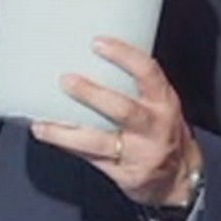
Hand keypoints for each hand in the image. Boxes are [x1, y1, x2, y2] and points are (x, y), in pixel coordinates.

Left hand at [29, 36, 201, 207]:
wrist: (178, 177)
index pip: (148, 73)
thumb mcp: (159, 104)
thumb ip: (132, 85)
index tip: (97, 43)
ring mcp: (139, 153)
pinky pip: (90, 158)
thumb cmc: (161, 130)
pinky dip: (67, 147)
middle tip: (65, 80)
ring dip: (65, 132)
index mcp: (164, 102)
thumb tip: (87, 58)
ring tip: (42, 124)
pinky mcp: (124, 173)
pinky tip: (49, 136)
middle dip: (91, 94)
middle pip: (122, 109)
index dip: (124, 55)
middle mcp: (154, 127)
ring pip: (98, 142)